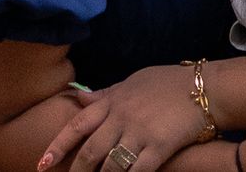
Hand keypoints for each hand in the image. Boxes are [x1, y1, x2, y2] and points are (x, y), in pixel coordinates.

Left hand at [38, 64, 207, 171]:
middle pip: (90, 151)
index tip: (42, 163)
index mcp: (112, 101)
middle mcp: (121, 118)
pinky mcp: (159, 147)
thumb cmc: (168, 82)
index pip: (77, 125)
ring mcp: (139, 133)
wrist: (203, 87)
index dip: (58, 145)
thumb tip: (79, 98)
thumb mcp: (132, 81)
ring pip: (110, 166)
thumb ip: (105, 94)